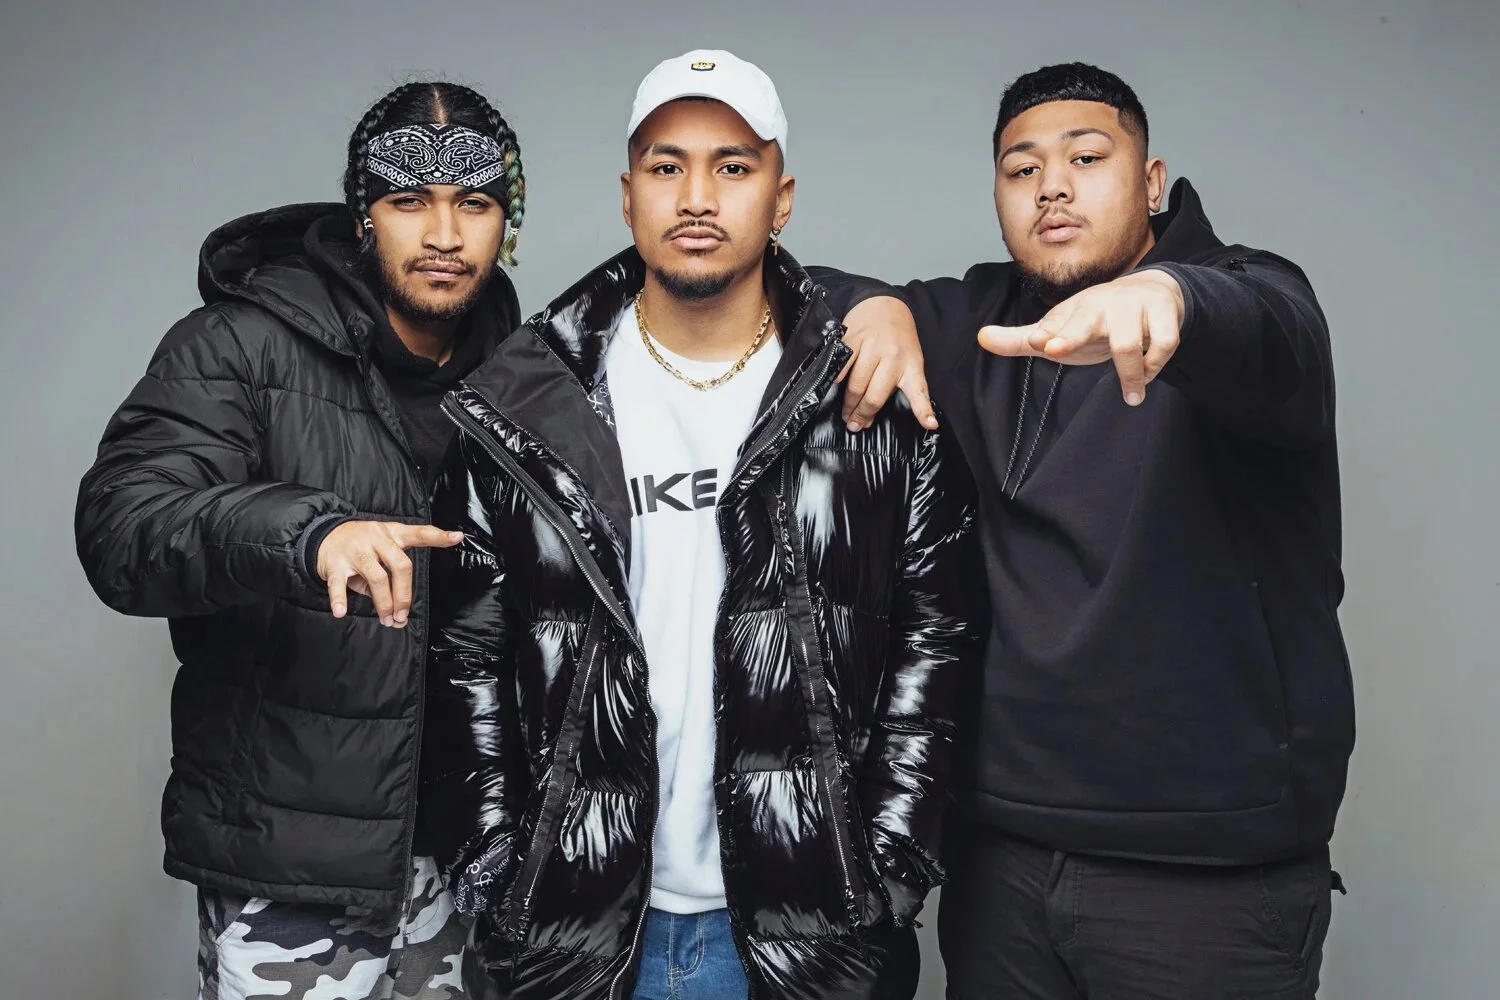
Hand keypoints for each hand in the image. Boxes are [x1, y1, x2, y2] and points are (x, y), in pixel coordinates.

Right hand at [315, 521, 463, 627]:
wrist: (322, 535)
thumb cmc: (361, 545)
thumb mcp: (380, 549)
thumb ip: (393, 576)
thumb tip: (400, 614)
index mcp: (391, 534)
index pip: (418, 533)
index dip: (438, 536)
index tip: (457, 537)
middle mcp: (375, 539)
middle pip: (400, 565)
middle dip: (404, 594)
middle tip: (402, 616)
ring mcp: (355, 550)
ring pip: (376, 577)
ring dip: (384, 603)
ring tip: (387, 620)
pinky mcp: (335, 563)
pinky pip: (338, 584)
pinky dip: (340, 599)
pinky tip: (341, 612)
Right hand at [838, 296, 937, 431]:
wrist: (885, 305)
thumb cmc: (898, 340)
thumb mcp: (909, 361)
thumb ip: (896, 387)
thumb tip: (870, 417)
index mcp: (911, 365)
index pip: (919, 391)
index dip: (924, 411)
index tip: (931, 425)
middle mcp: (893, 356)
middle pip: (875, 395)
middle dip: (863, 414)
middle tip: (855, 425)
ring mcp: (871, 347)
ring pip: (855, 384)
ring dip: (848, 403)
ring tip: (846, 413)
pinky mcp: (853, 340)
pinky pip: (841, 368)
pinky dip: (837, 381)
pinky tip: (835, 389)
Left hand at [977, 269, 1184, 405]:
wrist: (1151, 292)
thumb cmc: (1096, 319)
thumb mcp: (1060, 329)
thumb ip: (1023, 339)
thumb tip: (981, 337)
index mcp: (1075, 310)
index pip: (1057, 324)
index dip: (1049, 334)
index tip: (1039, 344)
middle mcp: (1103, 304)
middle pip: (1087, 322)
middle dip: (1072, 336)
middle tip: (1054, 349)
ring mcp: (1134, 307)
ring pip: (1129, 342)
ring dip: (1130, 374)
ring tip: (1132, 396)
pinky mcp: (1165, 313)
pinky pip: (1164, 343)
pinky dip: (1156, 364)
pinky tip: (1147, 376)